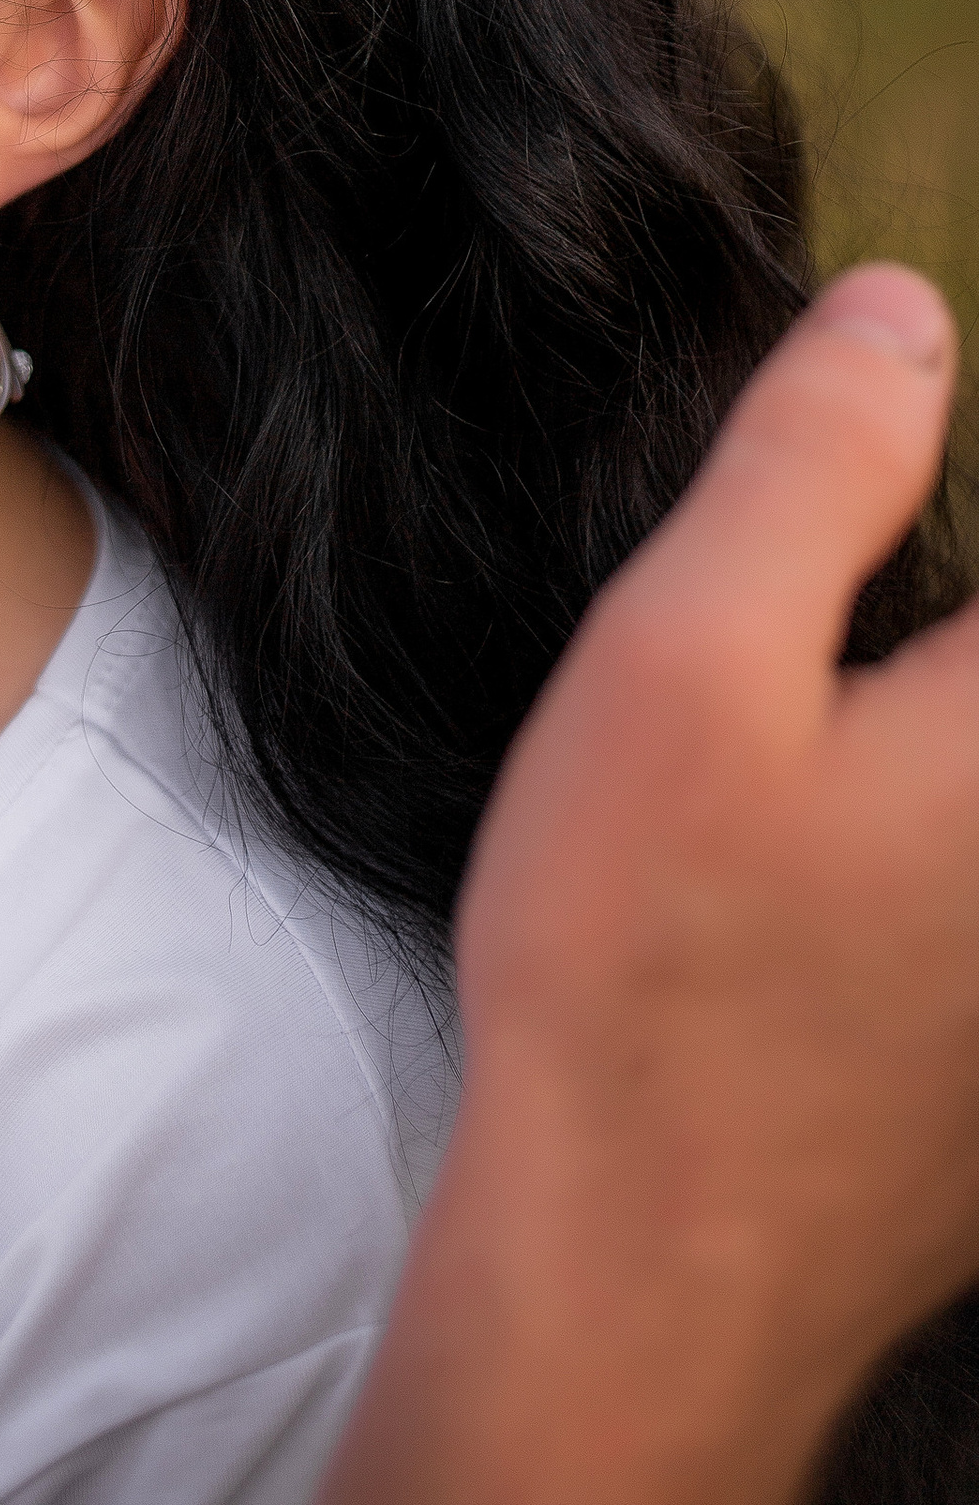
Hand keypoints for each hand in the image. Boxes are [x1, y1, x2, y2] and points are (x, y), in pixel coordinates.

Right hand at [325, 263, 978, 1504]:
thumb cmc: (645, 965)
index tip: (875, 421)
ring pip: (969, 766)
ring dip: (914, 700)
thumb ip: (814, 468)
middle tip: (849, 482)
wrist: (644, 1274)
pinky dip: (923, 833)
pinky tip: (814, 840)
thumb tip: (909, 317)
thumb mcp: (685, 660)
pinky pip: (958, 884)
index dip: (935, 461)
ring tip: (801, 732)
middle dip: (921, 606)